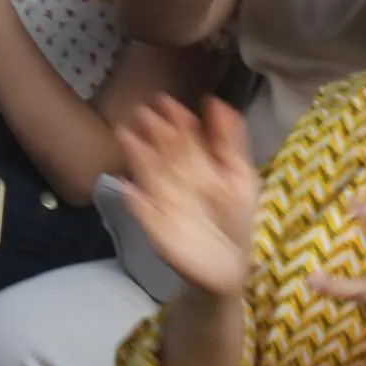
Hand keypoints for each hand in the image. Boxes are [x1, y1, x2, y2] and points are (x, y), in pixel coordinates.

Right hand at [117, 97, 257, 298]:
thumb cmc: (237, 218)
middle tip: (141, 110)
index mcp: (199, 164)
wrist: (231, 265)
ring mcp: (163, 199)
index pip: (185, 135)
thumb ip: (231, 140)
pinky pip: (142, 209)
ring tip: (124, 134)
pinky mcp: (155, 225)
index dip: (176, 118)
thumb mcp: (241, 176)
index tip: (165, 100)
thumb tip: (216, 101)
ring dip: (136, 154)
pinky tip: (127, 186)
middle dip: (153, 130)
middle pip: (163, 150)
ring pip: (148, 172)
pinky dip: (134, 199)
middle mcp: (178, 177)